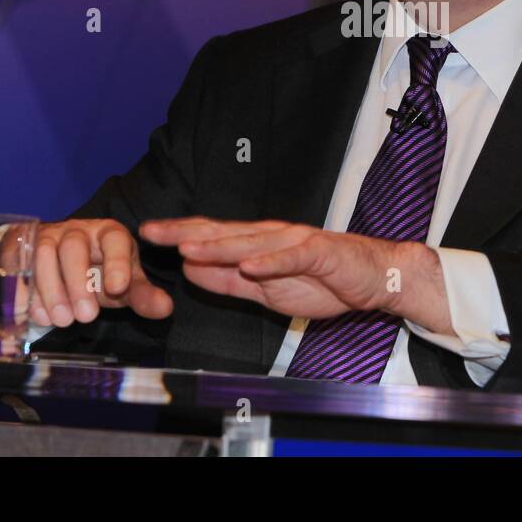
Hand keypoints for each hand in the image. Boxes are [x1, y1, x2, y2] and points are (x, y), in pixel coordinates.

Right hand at [30, 219, 173, 326]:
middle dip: (78, 282)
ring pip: (44, 254)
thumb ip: (142, 295)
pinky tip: (39, 316)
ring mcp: (47, 238)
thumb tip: (166, 308)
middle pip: (74, 247)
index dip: (116, 262)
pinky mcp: (23, 251)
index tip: (118, 288)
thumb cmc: (100, 272)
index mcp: (108, 233)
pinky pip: (19, 266)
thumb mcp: (124, 283)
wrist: (64, 263)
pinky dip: (27, 292)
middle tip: (86, 317)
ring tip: (62, 320)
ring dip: (51, 289)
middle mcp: (77, 230)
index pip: (114, 239)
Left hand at [139, 217, 450, 333]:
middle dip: (185, 232)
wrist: (375, 278)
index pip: (211, 237)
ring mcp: (295, 242)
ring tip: (188, 247)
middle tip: (152, 231)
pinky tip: (249, 265)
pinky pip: (292, 258)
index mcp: (257, 244)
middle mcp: (272, 236)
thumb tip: (190, 270)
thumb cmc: (324, 281)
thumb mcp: (265, 290)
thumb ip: (229, 281)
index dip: (178, 234)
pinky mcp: (319, 254)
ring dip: (219, 245)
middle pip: (223, 233)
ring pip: (251, 243)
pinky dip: (270, 261)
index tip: (145, 234)